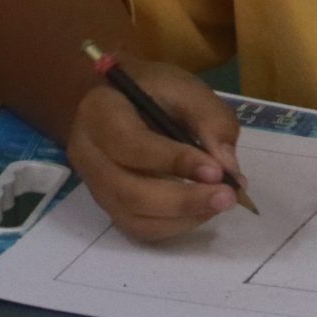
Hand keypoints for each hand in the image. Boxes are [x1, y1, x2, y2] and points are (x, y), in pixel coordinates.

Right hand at [65, 58, 242, 243]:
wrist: (124, 101)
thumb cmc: (154, 90)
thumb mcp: (186, 88)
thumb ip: (210, 120)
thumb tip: (228, 167)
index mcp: (100, 113)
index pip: (130, 144)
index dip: (173, 161)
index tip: (216, 171)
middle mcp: (88, 155)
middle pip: (127, 192)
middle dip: (182, 200)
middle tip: (227, 196)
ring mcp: (96, 186)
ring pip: (134, 218)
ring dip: (183, 217)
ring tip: (220, 202)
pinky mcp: (110, 206)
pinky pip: (140, 228)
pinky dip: (176, 225)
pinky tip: (202, 209)